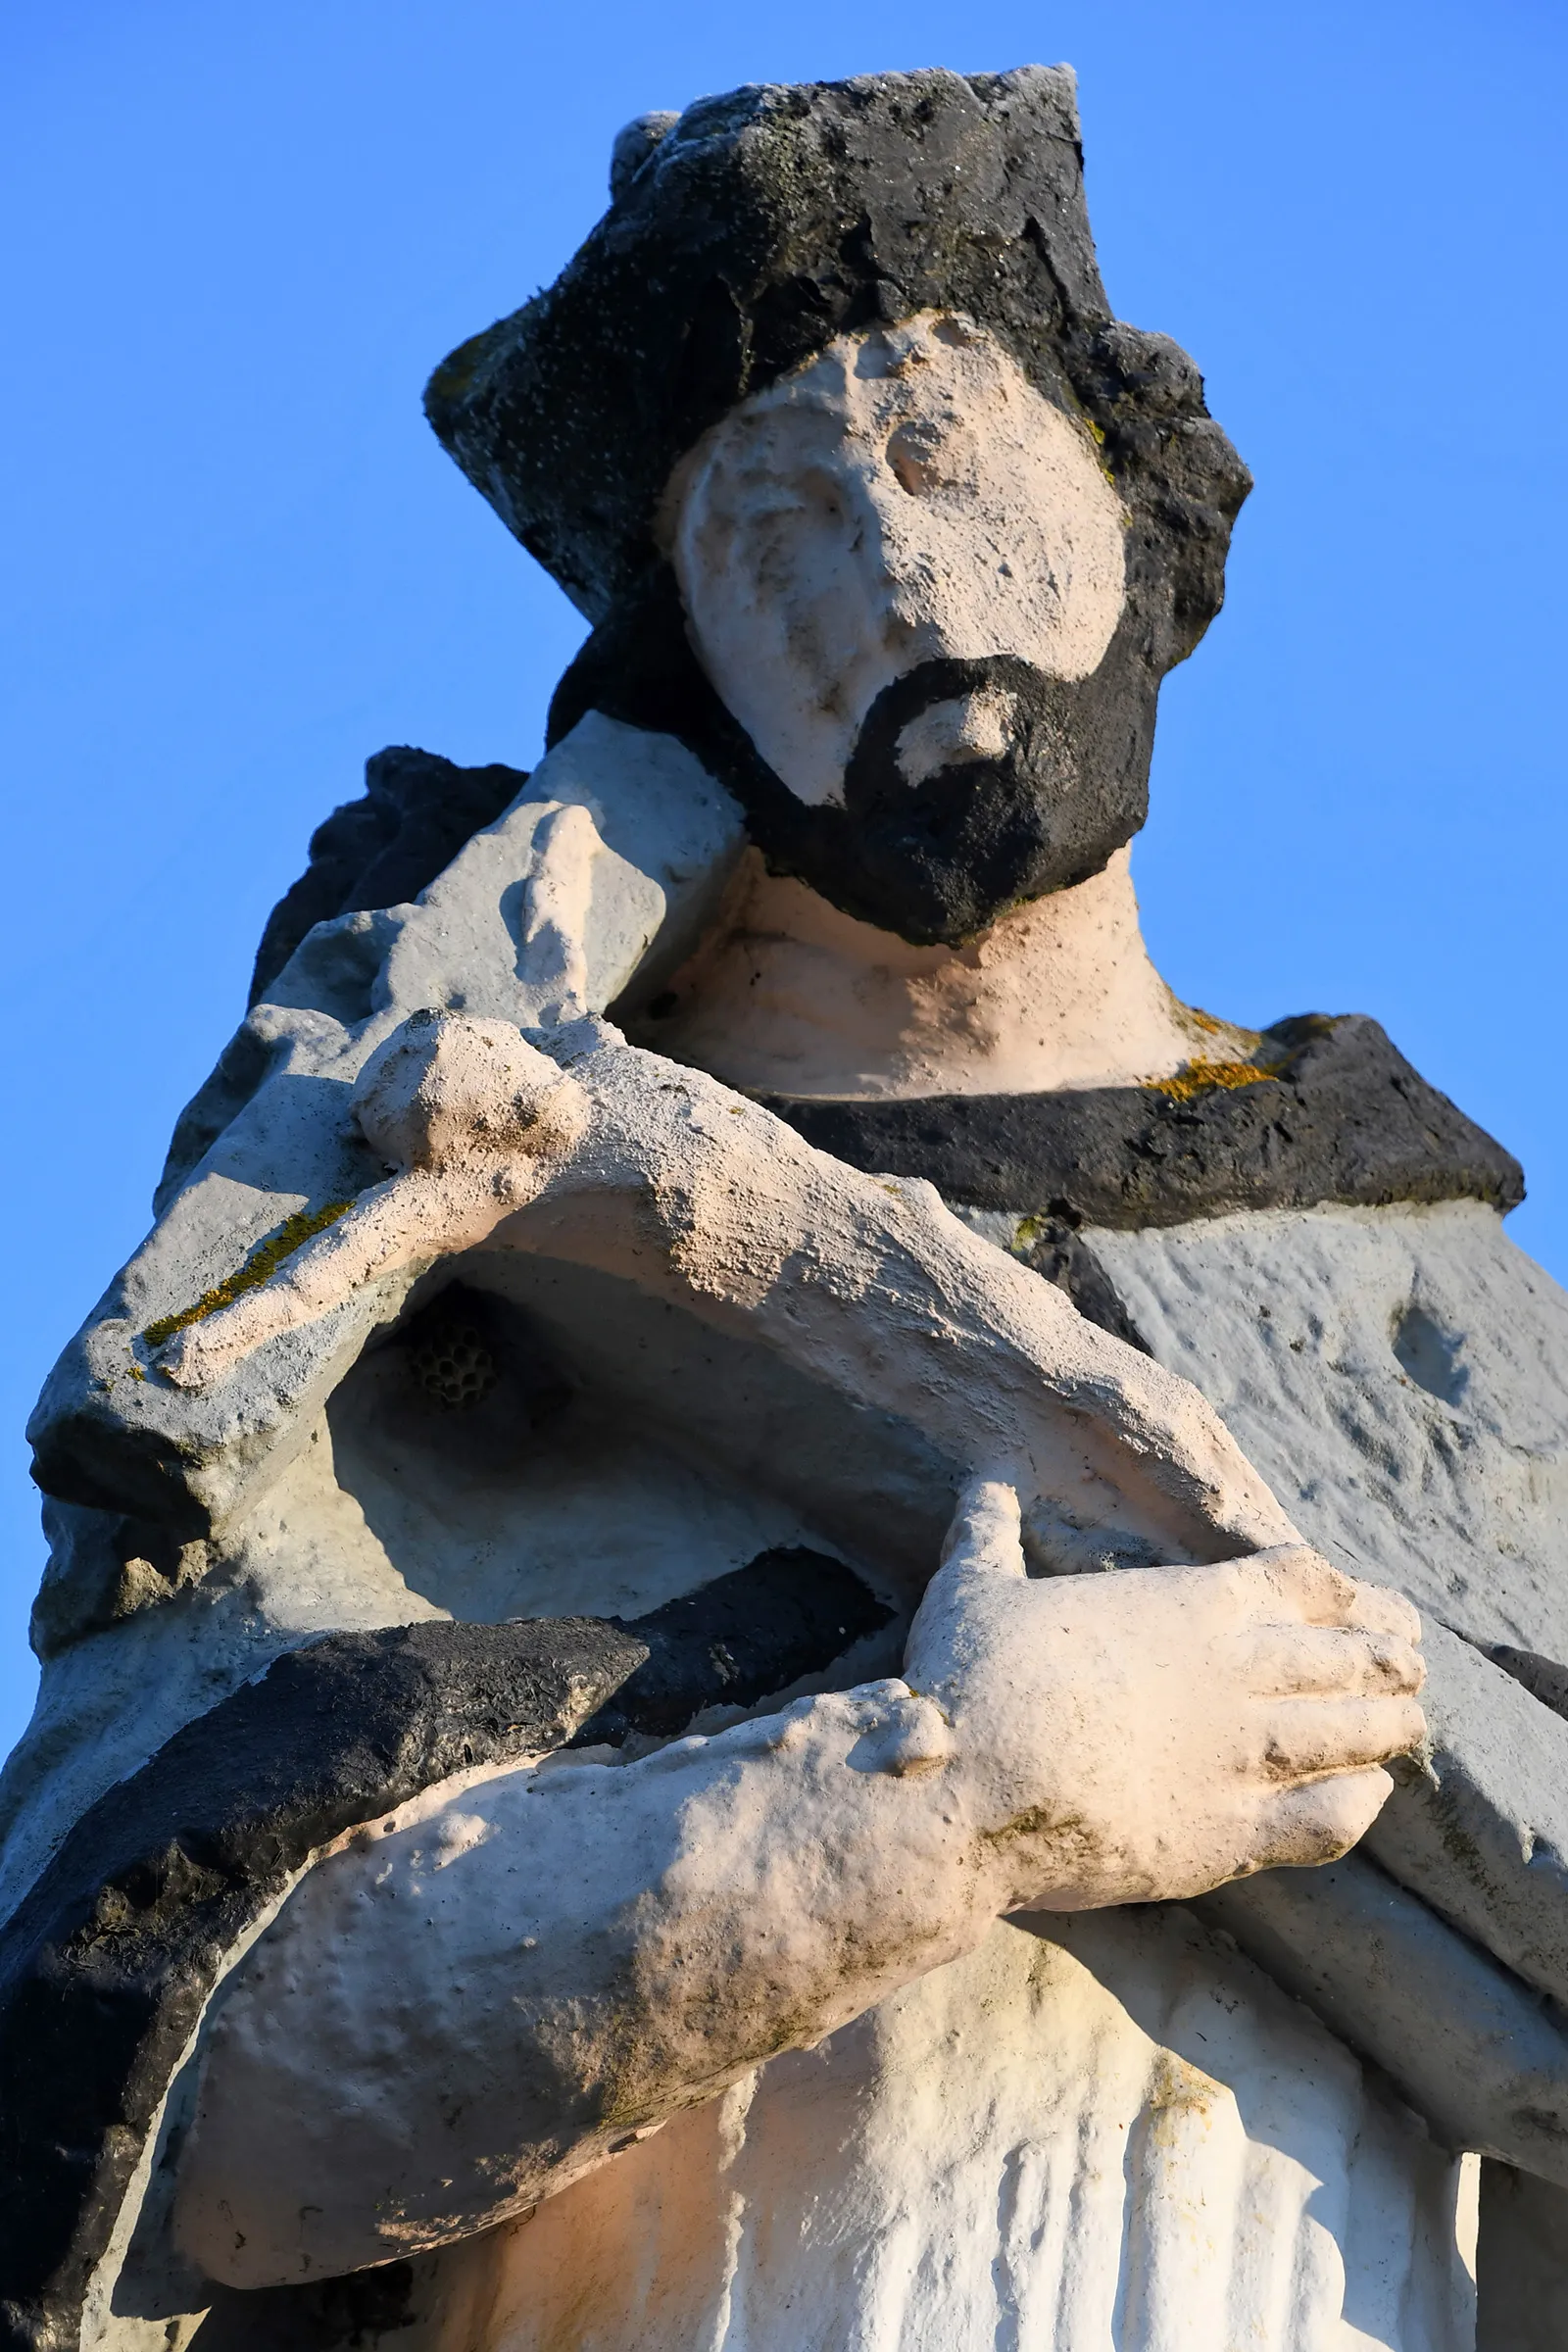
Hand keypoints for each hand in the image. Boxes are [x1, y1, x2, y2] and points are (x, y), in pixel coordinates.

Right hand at [905, 1481, 1424, 1912]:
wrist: (966, 1782)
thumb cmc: (969, 1677)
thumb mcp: (973, 1587)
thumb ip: (988, 1534)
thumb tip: (977, 1485)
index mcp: (1186, 1606)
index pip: (1296, 1582)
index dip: (1337, 1590)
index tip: (1362, 1600)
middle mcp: (1232, 1674)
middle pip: (1343, 1656)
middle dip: (1384, 1656)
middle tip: (1411, 1660)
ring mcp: (1240, 1757)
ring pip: (1352, 1733)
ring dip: (1387, 1724)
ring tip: (1411, 1721)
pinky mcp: (1232, 1835)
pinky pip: (1328, 1819)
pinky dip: (1359, 1803)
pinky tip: (1369, 1795)